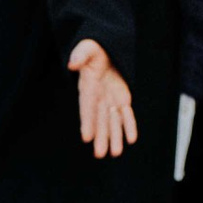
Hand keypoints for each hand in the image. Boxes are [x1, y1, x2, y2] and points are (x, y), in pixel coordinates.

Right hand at [67, 39, 136, 159]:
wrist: (105, 51)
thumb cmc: (93, 50)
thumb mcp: (86, 48)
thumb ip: (80, 55)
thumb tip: (72, 63)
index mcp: (87, 87)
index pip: (87, 108)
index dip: (87, 122)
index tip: (86, 137)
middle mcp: (98, 98)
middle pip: (99, 120)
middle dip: (100, 136)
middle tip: (100, 154)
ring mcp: (110, 100)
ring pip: (113, 121)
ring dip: (115, 136)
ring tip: (115, 153)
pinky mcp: (122, 98)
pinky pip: (126, 114)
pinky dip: (129, 126)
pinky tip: (131, 139)